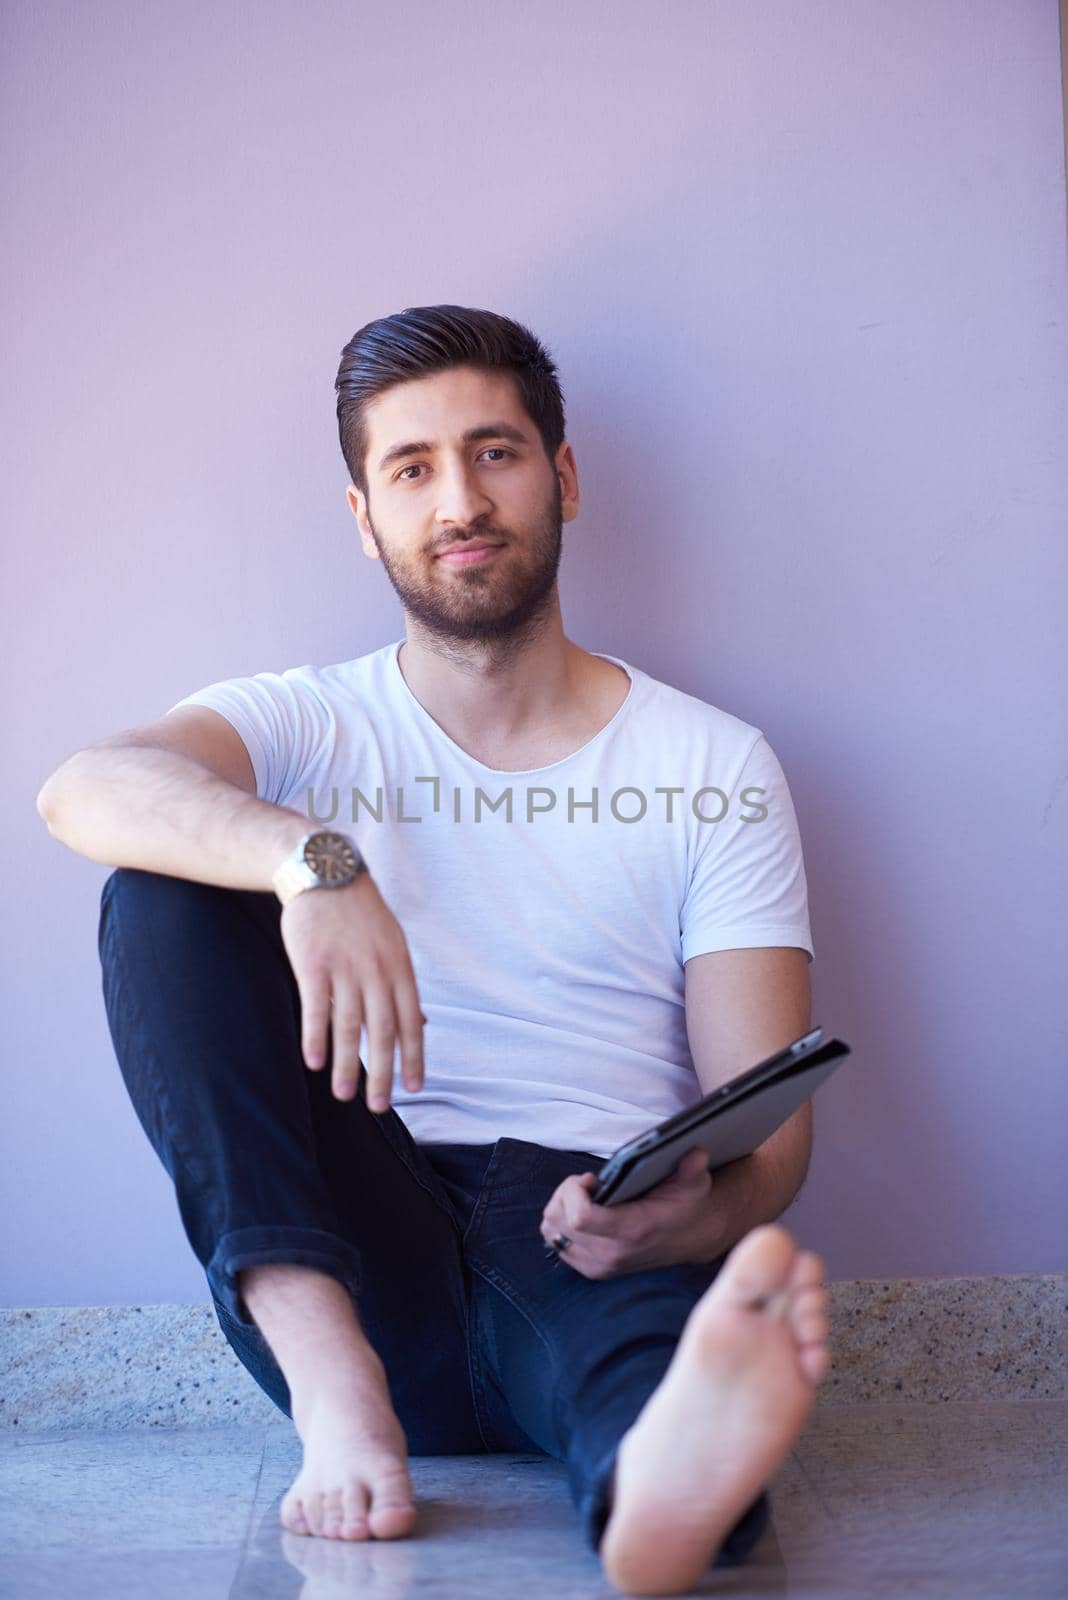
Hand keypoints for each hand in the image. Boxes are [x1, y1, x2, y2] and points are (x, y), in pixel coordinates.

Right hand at [279, 875, 426, 1110]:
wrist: (327, 874)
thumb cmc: (362, 916)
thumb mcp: (394, 945)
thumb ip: (403, 987)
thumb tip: (421, 1026)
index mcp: (399, 968)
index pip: (411, 1021)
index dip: (414, 1057)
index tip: (415, 1088)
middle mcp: (377, 971)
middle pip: (382, 1031)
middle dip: (382, 1072)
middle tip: (379, 1106)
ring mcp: (345, 968)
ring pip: (348, 1025)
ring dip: (346, 1064)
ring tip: (345, 1095)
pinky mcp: (314, 964)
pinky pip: (317, 1007)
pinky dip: (316, 1036)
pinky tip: (314, 1062)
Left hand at [539, 1147, 713, 1277]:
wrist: (691, 1238)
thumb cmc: (686, 1204)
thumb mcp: (694, 1183)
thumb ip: (692, 1169)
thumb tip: (697, 1154)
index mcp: (631, 1231)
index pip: (579, 1218)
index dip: (573, 1191)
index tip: (591, 1179)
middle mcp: (611, 1254)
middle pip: (557, 1220)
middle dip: (565, 1193)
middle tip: (590, 1184)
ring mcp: (599, 1266)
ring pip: (550, 1231)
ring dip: (561, 1207)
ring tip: (587, 1197)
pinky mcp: (591, 1270)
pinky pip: (555, 1242)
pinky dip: (562, 1223)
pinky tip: (585, 1212)